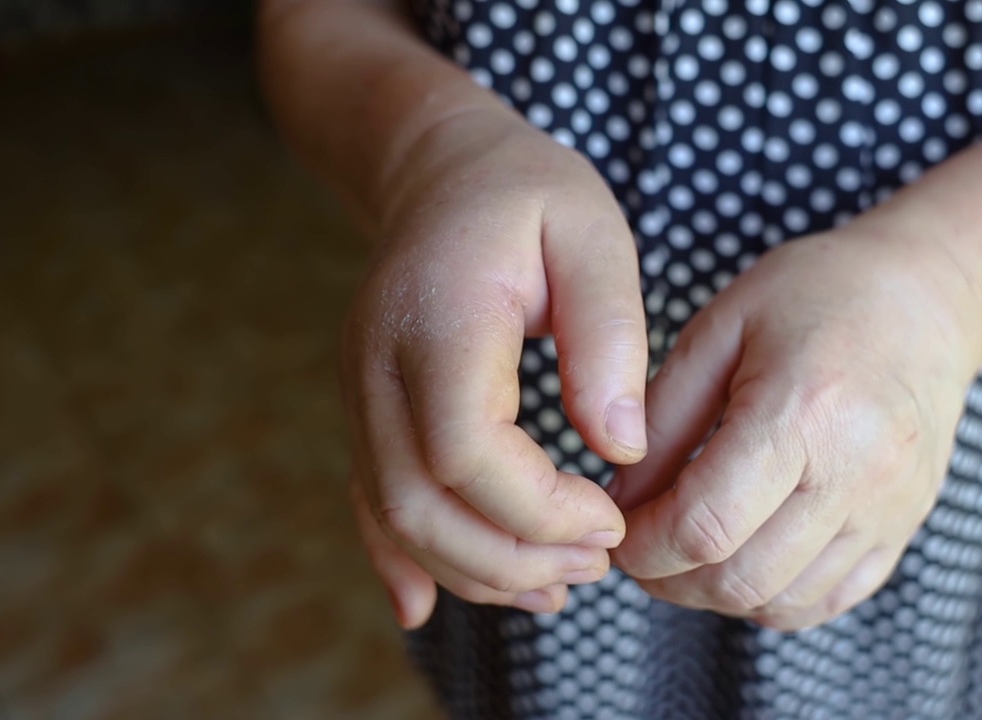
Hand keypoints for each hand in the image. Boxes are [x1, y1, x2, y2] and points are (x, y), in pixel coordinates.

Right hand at [343, 108, 649, 628]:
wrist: (444, 171)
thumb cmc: (527, 195)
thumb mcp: (591, 233)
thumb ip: (607, 334)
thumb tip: (620, 447)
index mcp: (438, 318)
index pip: (464, 450)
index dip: (538, 507)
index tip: (611, 517)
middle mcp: (378, 364)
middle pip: (418, 502)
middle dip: (511, 556)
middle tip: (597, 565)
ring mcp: (362, 392)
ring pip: (394, 516)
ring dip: (474, 568)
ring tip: (558, 586)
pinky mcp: (369, 411)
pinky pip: (371, 501)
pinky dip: (405, 559)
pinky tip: (432, 604)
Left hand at [608, 224, 981, 630]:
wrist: (927, 293)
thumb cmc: (816, 293)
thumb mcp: (720, 329)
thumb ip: (663, 417)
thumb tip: (623, 499)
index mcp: (803, 413)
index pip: (705, 525)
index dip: (644, 546)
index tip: (617, 531)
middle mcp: (855, 473)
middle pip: (740, 579)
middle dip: (670, 579)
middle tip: (642, 548)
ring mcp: (889, 509)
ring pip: (782, 603)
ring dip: (717, 594)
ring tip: (688, 550)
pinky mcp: (905, 527)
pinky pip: (829, 600)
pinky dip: (773, 597)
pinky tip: (745, 555)